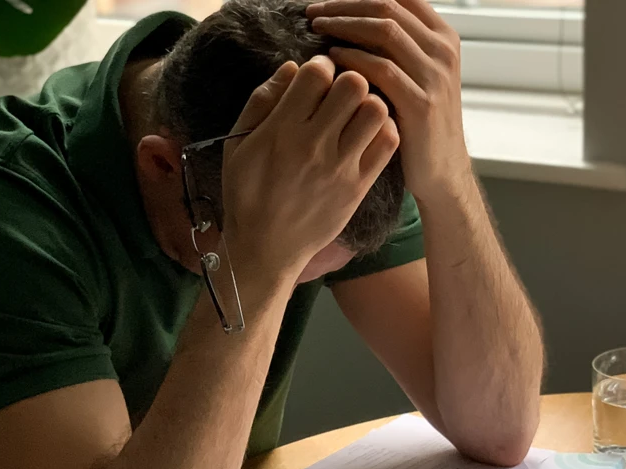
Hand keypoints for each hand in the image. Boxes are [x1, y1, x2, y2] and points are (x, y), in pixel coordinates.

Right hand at [220, 57, 399, 283]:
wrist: (265, 248)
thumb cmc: (246, 193)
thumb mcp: (238, 143)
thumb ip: (262, 101)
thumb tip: (293, 67)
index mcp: (281, 130)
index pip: (317, 74)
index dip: (322, 64)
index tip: (319, 74)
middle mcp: (314, 146)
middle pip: (354, 85)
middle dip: (349, 79)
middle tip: (342, 91)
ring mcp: (340, 168)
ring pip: (376, 111)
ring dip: (370, 104)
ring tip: (357, 113)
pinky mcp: (358, 187)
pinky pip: (387, 143)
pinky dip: (383, 130)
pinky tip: (367, 135)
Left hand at [308, 0, 471, 201]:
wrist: (441, 171)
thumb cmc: (418, 123)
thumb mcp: (417, 74)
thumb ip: (398, 45)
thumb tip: (355, 16)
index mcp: (443, 37)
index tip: (329, 0)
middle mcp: (443, 51)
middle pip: (388, 6)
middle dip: (344, 5)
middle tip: (313, 12)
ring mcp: (435, 77)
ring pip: (385, 30)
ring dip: (344, 25)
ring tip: (317, 29)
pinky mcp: (422, 104)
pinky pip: (381, 69)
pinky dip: (352, 58)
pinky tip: (331, 60)